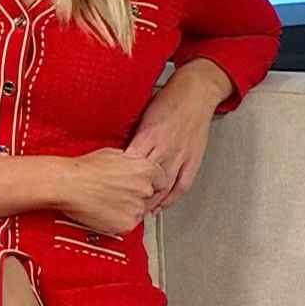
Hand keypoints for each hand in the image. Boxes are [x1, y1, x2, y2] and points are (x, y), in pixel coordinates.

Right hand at [57, 148, 167, 235]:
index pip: (161, 181)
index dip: (150, 184)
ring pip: (140, 212)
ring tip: (108, 202)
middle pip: (151, 197)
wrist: (68, 184)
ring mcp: (137, 208)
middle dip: (140, 197)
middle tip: (121, 195)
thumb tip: (134, 166)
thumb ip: (132, 162)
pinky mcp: (127, 224)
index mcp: (146, 169)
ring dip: (129, 209)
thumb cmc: (84, 168)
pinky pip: (128, 224)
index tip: (141, 186)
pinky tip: (104, 211)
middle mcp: (146, 189)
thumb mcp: (114, 154)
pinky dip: (119, 221)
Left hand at [126, 60, 232, 213]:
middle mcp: (165, 148)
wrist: (196, 92)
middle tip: (121, 209)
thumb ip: (133, 136)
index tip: (108, 191)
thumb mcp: (143, 115)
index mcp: (149, 135)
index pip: (129, 165)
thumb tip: (116, 153)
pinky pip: (182, 185)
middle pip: (146, 180)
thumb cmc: (167, 100)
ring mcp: (181, 156)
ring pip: (163, 187)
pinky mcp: (193, 160)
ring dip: (150, 203)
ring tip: (138, 214)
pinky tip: (161, 207)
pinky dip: (171, 199)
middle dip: (133, 197)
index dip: (119, 181)